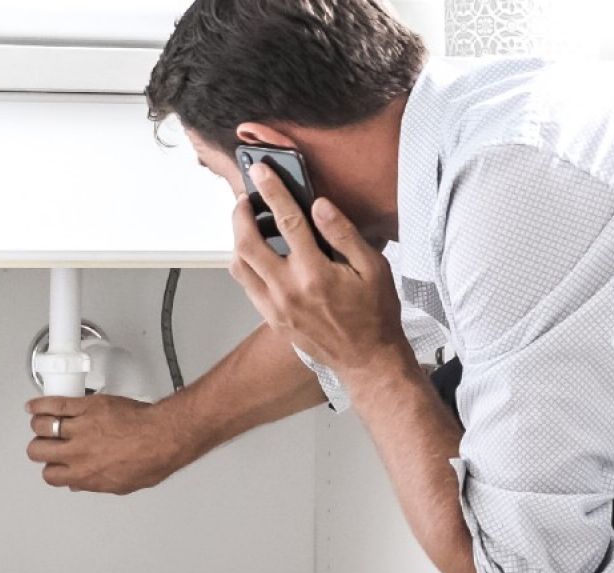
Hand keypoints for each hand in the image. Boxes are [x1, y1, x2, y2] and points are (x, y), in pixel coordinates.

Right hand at [26, 394, 190, 494]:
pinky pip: (54, 404)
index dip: (50, 468)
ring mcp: (80, 428)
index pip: (50, 475)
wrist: (163, 436)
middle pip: (38, 450)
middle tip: (46, 442)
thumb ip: (95, 484)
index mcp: (84, 474)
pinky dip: (40, 404)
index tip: (53, 463)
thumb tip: (81, 484)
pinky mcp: (87, 407)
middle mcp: (78, 453)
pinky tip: (35, 406)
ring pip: (42, 425)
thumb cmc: (150, 459)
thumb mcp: (120, 485)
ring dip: (40, 425)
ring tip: (43, 422)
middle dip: (40, 447)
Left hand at [230, 163, 411, 381]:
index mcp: (316, 273)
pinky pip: (247, 286)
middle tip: (246, 199)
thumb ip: (344, 234)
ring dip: (238, 240)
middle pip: (247, 243)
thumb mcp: (374, 268)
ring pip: (239, 266)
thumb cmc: (375, 314)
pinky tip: (257, 254)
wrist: (367, 359)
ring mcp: (277, 307)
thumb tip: (319, 206)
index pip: (287, 221)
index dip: (272, 191)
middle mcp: (289, 290)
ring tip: (247, 224)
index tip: (261, 171)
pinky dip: (245, 264)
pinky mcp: (273, 319)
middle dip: (241, 214)